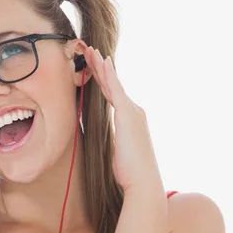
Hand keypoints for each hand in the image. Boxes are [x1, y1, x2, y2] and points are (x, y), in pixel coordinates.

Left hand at [83, 46, 163, 191]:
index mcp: (131, 119)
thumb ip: (113, 141)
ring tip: (90, 51)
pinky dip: (108, 74)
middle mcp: (134, 111)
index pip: (113, 95)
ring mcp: (132, 111)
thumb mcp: (119, 152)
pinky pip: (115, 89)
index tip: (94, 67)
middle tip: (89, 51)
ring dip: (101, 65)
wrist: (143, 182)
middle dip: (100, 67)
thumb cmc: (130, 172)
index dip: (103, 80)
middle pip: (113, 84)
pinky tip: (102, 62)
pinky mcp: (127, 113)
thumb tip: (106, 142)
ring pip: (113, 83)